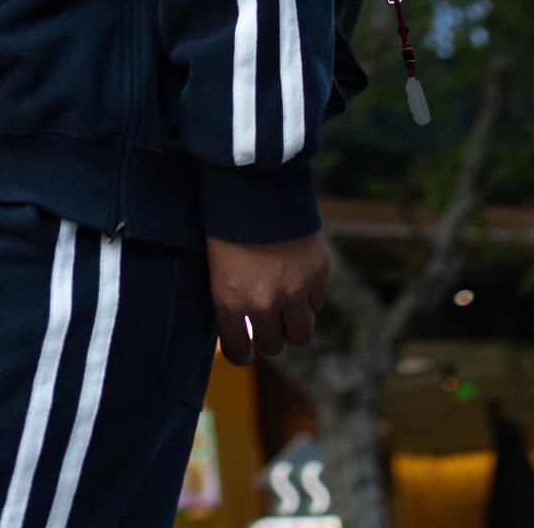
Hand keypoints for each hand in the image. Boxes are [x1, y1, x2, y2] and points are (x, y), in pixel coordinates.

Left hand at [207, 231, 326, 362]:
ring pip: (301, 333)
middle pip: (274, 346)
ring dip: (293, 325)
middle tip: (266, 324)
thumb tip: (239, 323)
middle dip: (269, 338)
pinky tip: (298, 282)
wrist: (255, 181)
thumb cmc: (225, 220)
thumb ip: (229, 297)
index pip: (239, 351)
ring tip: (286, 311)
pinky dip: (309, 299)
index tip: (244, 350)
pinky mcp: (318, 273)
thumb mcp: (215, 264)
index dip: (241, 353)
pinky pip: (317, 304)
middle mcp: (263, 303)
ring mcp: (294, 290)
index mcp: (229, 301)